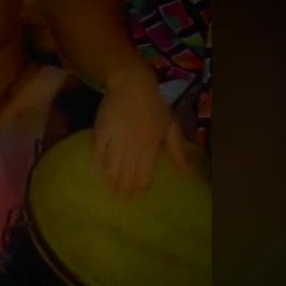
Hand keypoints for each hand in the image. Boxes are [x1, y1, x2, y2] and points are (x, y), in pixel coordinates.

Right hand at [93, 72, 190, 197]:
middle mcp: (132, 147)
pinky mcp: (101, 133)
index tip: (136, 197)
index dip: (139, 188)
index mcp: (150, 147)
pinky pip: (98, 153)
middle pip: (126, 174)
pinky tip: (98, 172)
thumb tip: (187, 173)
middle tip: (121, 199)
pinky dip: (98, 165)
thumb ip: (177, 151)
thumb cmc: (154, 106)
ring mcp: (115, 140)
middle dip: (124, 188)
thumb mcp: (170, 126)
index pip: (144, 175)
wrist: (132, 86)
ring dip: (111, 180)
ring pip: (112, 167)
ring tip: (110, 190)